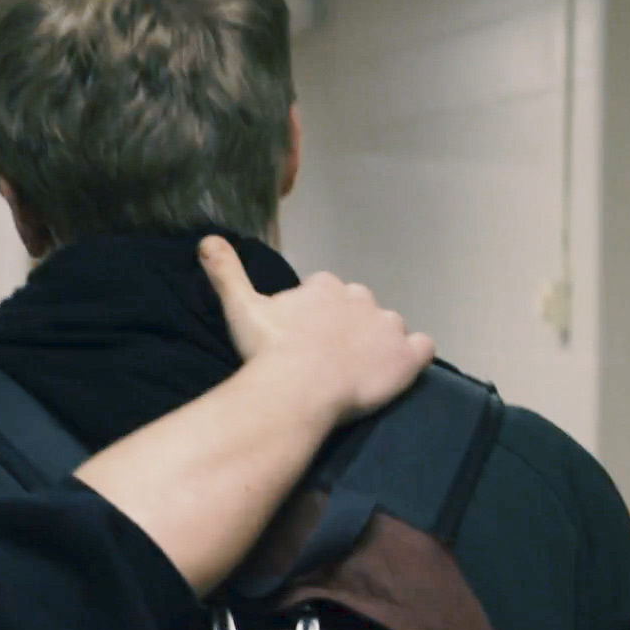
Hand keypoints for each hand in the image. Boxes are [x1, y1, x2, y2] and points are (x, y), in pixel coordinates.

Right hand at [200, 236, 433, 421]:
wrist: (297, 390)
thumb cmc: (268, 350)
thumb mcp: (240, 308)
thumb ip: (226, 272)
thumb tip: (206, 239)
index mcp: (324, 286)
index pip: (324, 289)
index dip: (315, 312)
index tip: (302, 334)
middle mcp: (361, 298)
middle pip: (359, 306)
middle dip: (348, 324)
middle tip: (327, 354)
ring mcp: (388, 327)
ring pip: (389, 326)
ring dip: (378, 340)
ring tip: (358, 368)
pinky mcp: (407, 356)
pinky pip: (423, 347)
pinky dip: (414, 355)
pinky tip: (396, 370)